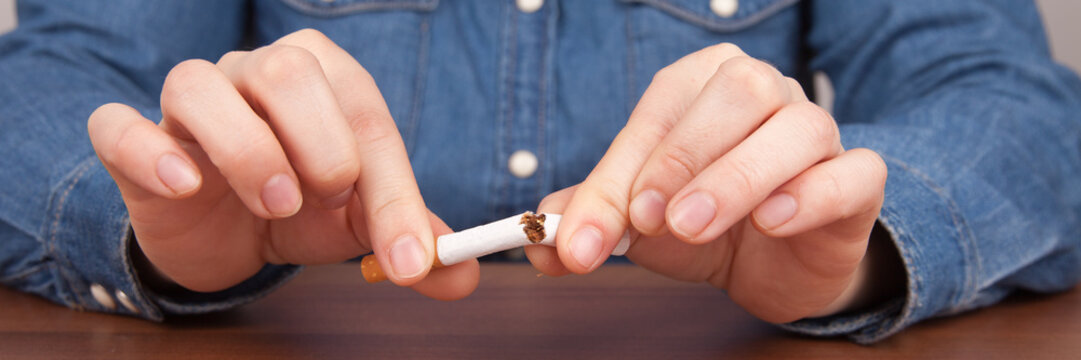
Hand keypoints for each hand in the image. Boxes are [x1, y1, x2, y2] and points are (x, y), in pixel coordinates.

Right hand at [88, 29, 476, 299]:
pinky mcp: (133, 141)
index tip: (408, 256)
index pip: (366, 114)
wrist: (223, 233)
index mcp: (323, 80)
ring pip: (200, 84)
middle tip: (331, 198)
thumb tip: (459, 273)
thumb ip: (407, 239)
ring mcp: (190, 103)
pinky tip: (185, 185)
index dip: (393, 189)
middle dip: (321, 140)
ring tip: (276, 203)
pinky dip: (148, 151)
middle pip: (289, 69)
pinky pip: (119, 124)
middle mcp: (255, 74)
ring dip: (246, 148)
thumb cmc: (298, 209)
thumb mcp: (356, 224)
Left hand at [525, 43, 890, 321]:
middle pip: (738, 93)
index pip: (660, 113)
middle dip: (684, 157)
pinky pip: (853, 172)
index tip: (589, 233)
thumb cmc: (704, 225)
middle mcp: (767, 94)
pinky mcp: (859, 181)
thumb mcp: (641, 223)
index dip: (621, 171)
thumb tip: (543, 243)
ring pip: (797, 127)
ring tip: (694, 226)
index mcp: (704, 86)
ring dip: (739, 176)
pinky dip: (812, 194)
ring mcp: (819, 134)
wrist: (775, 265)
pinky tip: (773, 222)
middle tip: (651, 220)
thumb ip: (592, 221)